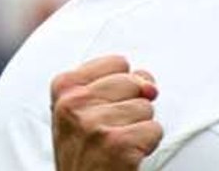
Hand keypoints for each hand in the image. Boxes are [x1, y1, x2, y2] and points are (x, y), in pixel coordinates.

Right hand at [51, 55, 162, 170]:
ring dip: (138, 129)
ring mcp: (95, 124)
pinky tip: (126, 157)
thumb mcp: (84, 111)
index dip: (121, 88)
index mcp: (64, 88)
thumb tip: (150, 84)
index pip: (118, 63)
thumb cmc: (85, 153)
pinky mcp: (117, 144)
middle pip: (134, 83)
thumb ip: (116, 85)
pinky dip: (147, 146)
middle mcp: (74, 103)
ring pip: (146, 107)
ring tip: (116, 145)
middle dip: (131, 108)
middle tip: (110, 132)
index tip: (104, 109)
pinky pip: (154, 130)